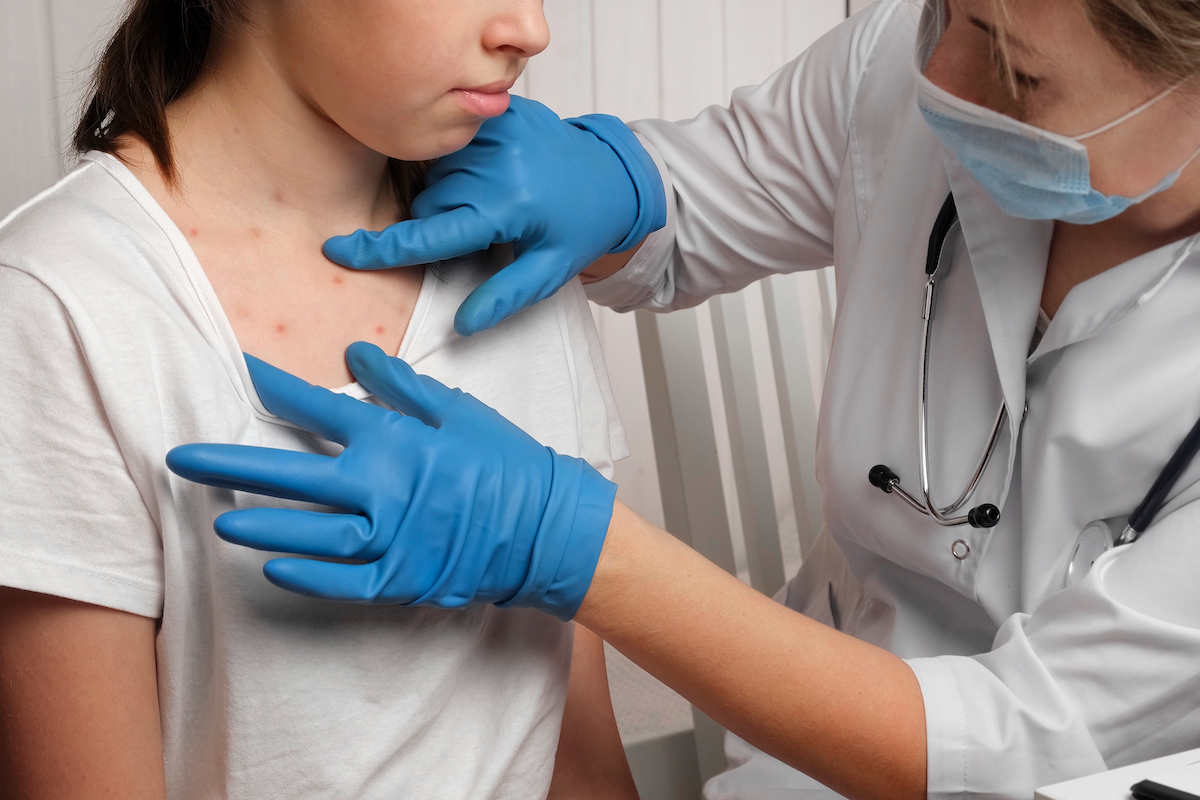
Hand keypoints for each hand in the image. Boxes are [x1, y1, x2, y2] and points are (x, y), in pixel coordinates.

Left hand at [165, 343, 616, 619]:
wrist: (548, 526)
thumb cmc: (506, 462)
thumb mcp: (457, 410)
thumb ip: (400, 383)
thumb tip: (354, 350)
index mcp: (395, 439)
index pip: (319, 408)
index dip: (274, 386)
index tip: (237, 369)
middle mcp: (383, 488)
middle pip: (292, 475)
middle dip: (231, 464)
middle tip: (181, 459)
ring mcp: (390, 538)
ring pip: (309, 534)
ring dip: (262, 525)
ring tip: (219, 520)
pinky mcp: (402, 578)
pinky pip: (343, 582)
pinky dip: (307, 578)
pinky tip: (271, 570)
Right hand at [322, 96, 666, 336]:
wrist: (613, 174)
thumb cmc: (579, 227)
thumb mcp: (550, 270)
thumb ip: (504, 297)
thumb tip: (463, 325)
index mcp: (508, 207)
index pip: (430, 234)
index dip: (381, 249)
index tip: (338, 251)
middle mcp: (497, 164)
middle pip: (429, 204)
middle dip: (441, 223)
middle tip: (484, 229)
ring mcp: (496, 132)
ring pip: (436, 175)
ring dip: (450, 193)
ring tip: (492, 198)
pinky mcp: (499, 113)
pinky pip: (452, 144)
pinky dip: (461, 164)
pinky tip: (492, 172)